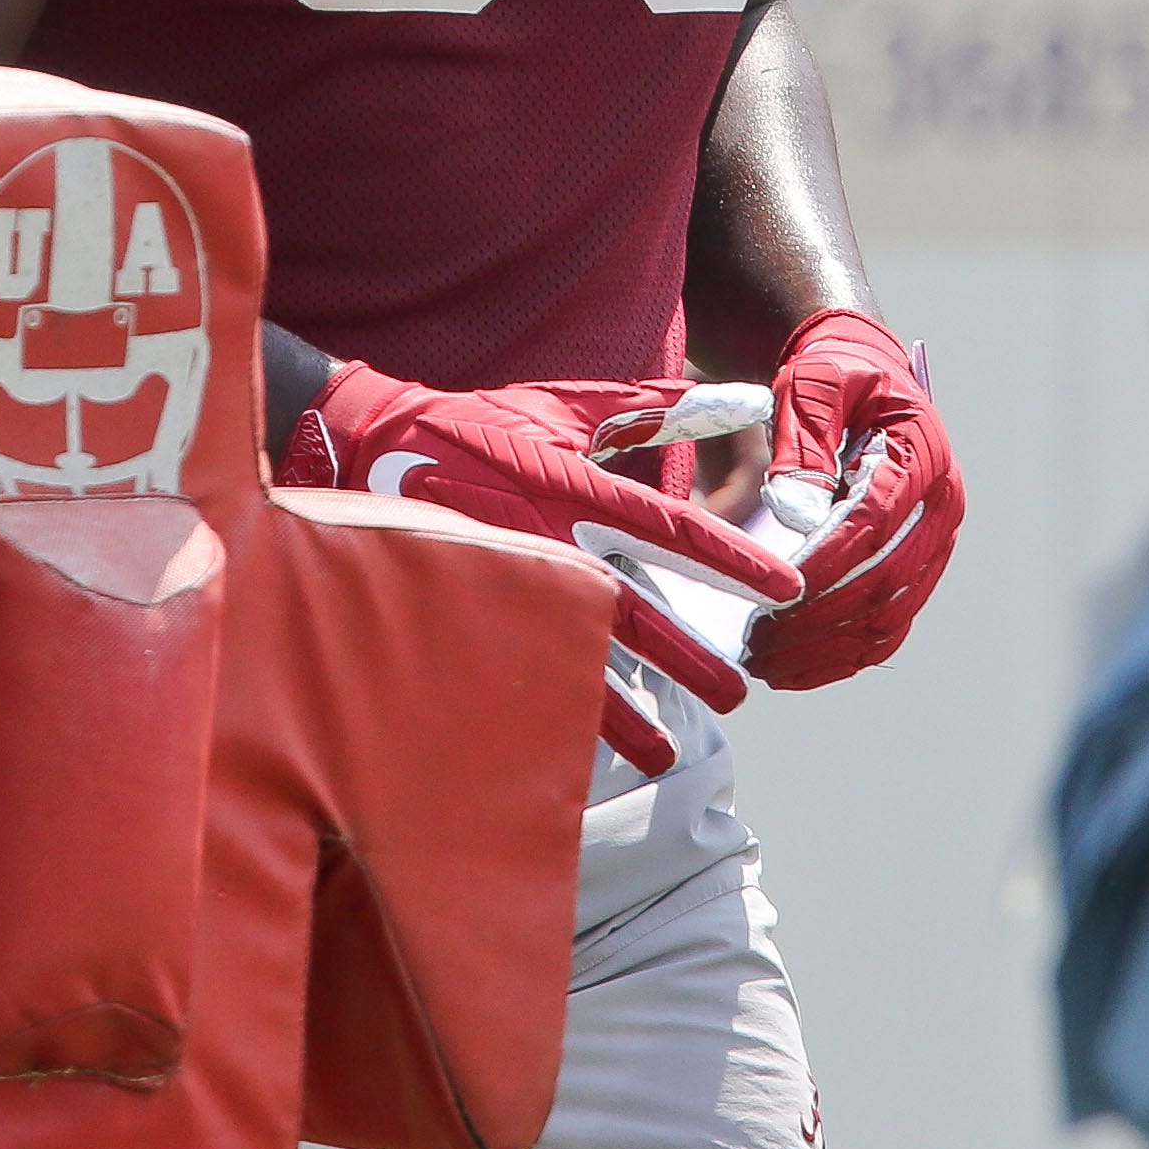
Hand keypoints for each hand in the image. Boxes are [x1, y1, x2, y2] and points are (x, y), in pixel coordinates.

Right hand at [283, 361, 802, 773]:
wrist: (366, 445)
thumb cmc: (479, 424)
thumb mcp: (568, 407)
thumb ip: (658, 406)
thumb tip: (747, 396)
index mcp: (575, 486)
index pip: (673, 529)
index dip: (733, 560)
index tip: (783, 588)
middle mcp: (547, 542)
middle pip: (635, 611)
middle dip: (690, 656)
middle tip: (739, 691)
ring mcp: (504, 586)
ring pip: (580, 660)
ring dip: (631, 711)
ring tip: (676, 752)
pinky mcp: (467, 615)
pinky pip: (522, 673)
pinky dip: (556, 714)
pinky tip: (585, 751)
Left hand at [750, 308, 958, 689]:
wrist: (864, 379)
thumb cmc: (833, 378)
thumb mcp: (812, 385)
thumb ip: (802, 441)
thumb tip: (793, 514)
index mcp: (923, 455)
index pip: (877, 523)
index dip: (828, 562)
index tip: (773, 592)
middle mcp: (942, 508)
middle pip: (887, 583)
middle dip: (819, 618)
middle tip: (757, 638)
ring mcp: (934, 547)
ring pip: (889, 619)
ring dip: (827, 649)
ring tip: (764, 661)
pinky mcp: (917, 573)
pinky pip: (887, 631)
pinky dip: (842, 658)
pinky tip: (792, 670)